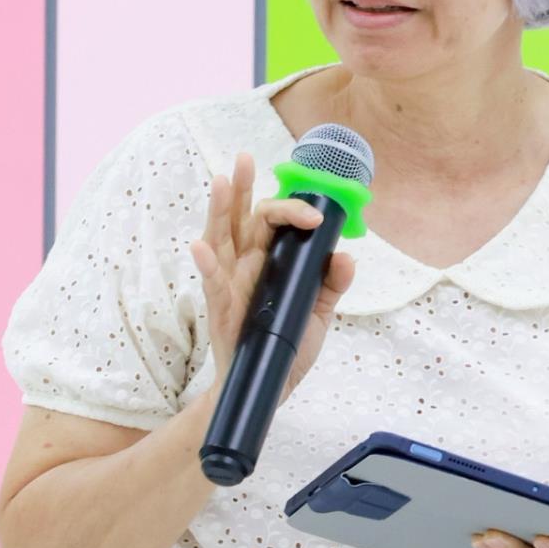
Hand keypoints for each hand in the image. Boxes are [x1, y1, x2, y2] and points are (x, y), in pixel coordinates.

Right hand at [190, 150, 355, 405]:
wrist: (268, 388)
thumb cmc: (286, 346)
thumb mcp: (318, 314)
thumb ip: (331, 284)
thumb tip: (347, 256)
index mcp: (268, 260)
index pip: (273, 222)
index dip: (292, 210)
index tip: (318, 215)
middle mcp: (246, 265)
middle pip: (241, 219)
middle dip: (242, 188)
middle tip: (245, 158)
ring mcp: (230, 284)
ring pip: (220, 239)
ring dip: (220, 211)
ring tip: (222, 181)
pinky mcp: (221, 310)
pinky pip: (213, 284)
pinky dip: (207, 264)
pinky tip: (201, 246)